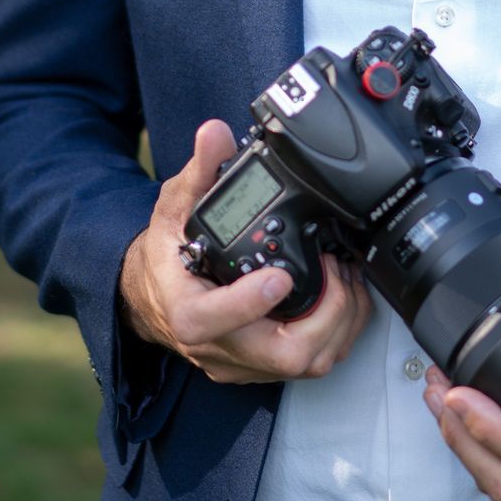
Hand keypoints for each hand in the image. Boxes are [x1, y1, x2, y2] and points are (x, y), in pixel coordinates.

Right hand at [119, 119, 372, 384]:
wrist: (154, 294)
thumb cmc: (167, 253)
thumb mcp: (174, 207)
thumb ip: (199, 172)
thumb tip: (215, 135)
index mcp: (186, 310)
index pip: (211, 322)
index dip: (249, 305)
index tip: (281, 275)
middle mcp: (216, 344)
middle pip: (280, 356)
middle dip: (325, 315)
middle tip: (336, 269)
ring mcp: (243, 360)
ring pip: (305, 366)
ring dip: (340, 323)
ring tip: (347, 276)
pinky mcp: (263, 365)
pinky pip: (311, 362)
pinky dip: (337, 331)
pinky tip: (344, 295)